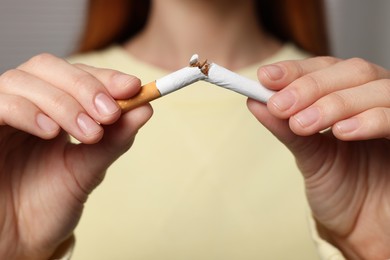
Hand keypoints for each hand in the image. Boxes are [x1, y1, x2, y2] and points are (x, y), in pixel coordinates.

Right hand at [0, 54, 152, 258]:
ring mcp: (0, 113)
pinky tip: (51, 132)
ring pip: (23, 81)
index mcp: (52, 108)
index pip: (76, 74)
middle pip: (48, 67)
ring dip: (62, 102)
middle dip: (85, 86)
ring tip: (89, 132)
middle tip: (110, 114)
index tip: (134, 87)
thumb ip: (114, 138)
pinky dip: (27, 111)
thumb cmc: (50, 202)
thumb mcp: (89, 168)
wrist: (18, 238)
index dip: (104, 77)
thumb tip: (146, 108)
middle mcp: (25, 103)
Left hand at [248, 56, 389, 258]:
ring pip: (377, 89)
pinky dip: (371, 120)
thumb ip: (285, 127)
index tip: (266, 77)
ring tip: (302, 124)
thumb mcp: (308, 156)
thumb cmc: (339, 189)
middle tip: (280, 105)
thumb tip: (254, 100)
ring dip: (335, 103)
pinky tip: (342, 132)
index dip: (297, 70)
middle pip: (353, 71)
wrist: (365, 227)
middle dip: (311, 86)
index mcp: (351, 99)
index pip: (327, 68)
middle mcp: (376, 101)